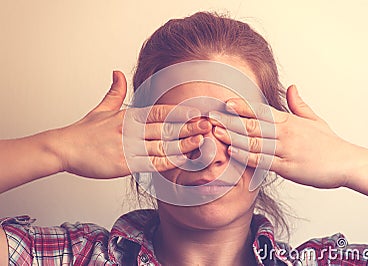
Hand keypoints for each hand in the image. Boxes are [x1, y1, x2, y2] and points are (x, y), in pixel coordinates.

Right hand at [55, 71, 210, 177]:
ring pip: (162, 146)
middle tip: (208, 126)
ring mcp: (127, 147)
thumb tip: (117, 72)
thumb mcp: (102, 108)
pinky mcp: (123, 164)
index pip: (160, 111)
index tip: (197, 113)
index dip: (180, 112)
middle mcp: (131, 129)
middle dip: (189, 127)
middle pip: (165, 128)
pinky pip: (151, 164)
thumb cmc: (84, 132)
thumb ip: (114, 92)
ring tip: (202, 143)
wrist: (64, 149)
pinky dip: (168, 162)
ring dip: (183, 144)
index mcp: (129, 116)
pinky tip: (181, 161)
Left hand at [210, 85, 354, 188]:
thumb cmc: (329, 143)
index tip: (226, 103)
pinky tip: (233, 152)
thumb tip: (292, 87)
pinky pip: (263, 162)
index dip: (242, 106)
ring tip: (216, 133)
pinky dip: (247, 157)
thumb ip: (299, 104)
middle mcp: (286, 133)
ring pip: (255, 142)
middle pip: (254, 125)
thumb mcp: (315, 120)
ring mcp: (287, 150)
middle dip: (231, 121)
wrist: (348, 163)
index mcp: (291, 121)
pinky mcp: (288, 168)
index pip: (262, 111)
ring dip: (234, 137)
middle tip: (212, 117)